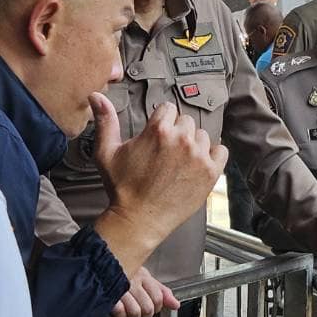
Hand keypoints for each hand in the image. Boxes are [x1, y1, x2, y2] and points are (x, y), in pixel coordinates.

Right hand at [90, 98, 227, 276]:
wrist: (138, 220)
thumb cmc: (121, 187)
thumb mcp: (106, 152)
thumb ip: (105, 121)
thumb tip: (96, 95)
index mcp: (158, 130)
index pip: (168, 109)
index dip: (161, 121)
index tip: (157, 136)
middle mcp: (182, 139)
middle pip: (185, 121)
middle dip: (176, 133)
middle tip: (165, 152)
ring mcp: (199, 156)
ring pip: (202, 136)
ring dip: (193, 145)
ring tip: (179, 162)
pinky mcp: (211, 172)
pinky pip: (221, 151)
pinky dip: (213, 156)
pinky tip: (198, 165)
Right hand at [111, 266, 179, 316]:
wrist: (100, 265)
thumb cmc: (124, 273)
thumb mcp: (145, 279)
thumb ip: (162, 292)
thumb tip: (176, 305)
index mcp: (143, 276)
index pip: (158, 298)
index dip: (156, 306)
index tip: (151, 305)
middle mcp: (133, 281)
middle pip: (149, 308)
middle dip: (145, 313)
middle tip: (139, 308)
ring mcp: (120, 288)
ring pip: (136, 312)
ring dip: (132, 315)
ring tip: (128, 310)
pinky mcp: (109, 295)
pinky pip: (120, 312)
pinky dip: (120, 314)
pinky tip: (118, 308)